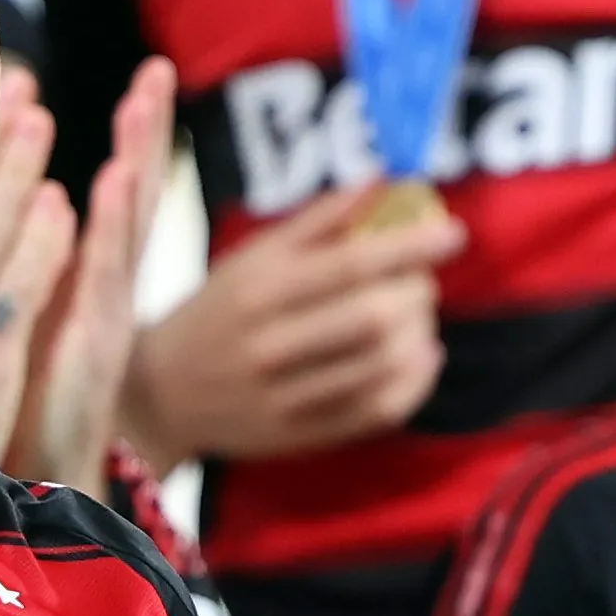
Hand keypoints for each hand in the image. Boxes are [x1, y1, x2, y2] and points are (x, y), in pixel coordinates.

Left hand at [10, 60, 174, 492]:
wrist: (39, 493)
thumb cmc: (23, 417)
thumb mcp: (11, 328)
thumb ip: (14, 271)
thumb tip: (10, 218)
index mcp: (87, 286)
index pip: (106, 200)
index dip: (113, 143)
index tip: (119, 81)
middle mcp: (102, 295)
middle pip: (130, 200)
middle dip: (142, 136)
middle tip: (156, 71)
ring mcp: (102, 319)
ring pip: (124, 227)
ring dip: (134, 161)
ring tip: (146, 100)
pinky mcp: (88, 349)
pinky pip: (100, 278)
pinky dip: (108, 230)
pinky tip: (111, 182)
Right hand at [115, 161, 465, 467]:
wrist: (161, 394)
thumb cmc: (216, 312)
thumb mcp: (250, 258)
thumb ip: (317, 221)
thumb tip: (382, 179)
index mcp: (257, 290)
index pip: (349, 265)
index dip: (409, 247)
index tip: (453, 233)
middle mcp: (271, 343)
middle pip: (373, 317)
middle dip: (417, 293)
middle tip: (423, 281)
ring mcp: (288, 395)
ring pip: (383, 365)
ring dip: (421, 335)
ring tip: (419, 318)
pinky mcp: (303, 435)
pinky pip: (380, 410)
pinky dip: (416, 382)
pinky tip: (421, 358)